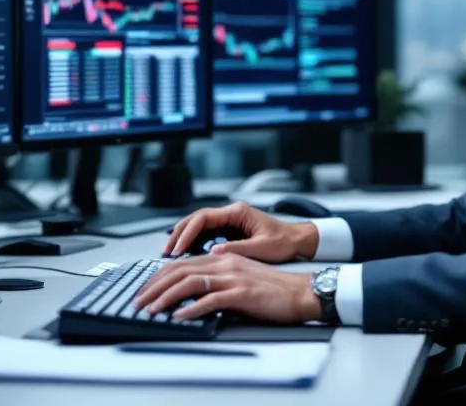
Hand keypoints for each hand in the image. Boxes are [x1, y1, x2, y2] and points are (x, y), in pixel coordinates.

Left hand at [136, 253, 320, 324]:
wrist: (300, 292)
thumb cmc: (272, 289)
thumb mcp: (239, 279)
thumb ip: (216, 281)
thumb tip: (190, 294)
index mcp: (222, 258)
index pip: (182, 263)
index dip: (159, 276)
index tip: (145, 289)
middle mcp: (225, 263)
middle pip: (180, 270)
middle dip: (154, 286)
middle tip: (139, 300)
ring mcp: (233, 277)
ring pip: (190, 282)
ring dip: (166, 297)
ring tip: (152, 309)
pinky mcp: (242, 293)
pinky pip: (210, 299)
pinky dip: (190, 308)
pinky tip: (178, 316)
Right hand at [164, 201, 318, 263]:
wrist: (297, 240)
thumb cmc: (284, 242)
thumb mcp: (262, 248)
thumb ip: (238, 249)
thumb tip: (213, 252)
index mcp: (238, 212)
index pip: (204, 217)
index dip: (188, 232)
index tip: (178, 248)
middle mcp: (231, 213)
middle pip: (196, 219)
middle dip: (179, 234)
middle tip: (167, 251)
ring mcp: (229, 220)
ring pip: (198, 225)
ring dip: (184, 237)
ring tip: (171, 253)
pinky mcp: (230, 230)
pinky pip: (206, 232)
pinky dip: (193, 242)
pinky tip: (185, 254)